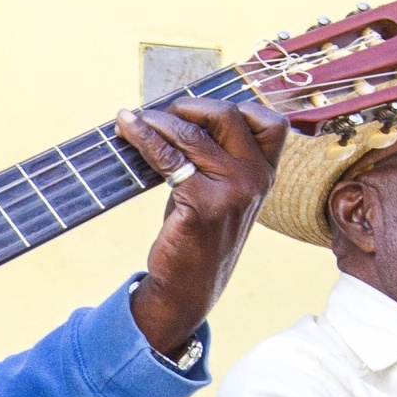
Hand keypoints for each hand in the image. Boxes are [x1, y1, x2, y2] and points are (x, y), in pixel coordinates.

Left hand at [115, 97, 284, 356]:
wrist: (188, 289)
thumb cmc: (199, 236)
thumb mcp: (222, 193)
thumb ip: (219, 158)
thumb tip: (179, 114)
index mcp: (267, 174)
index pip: (269, 123)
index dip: (234, 108)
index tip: (197, 113)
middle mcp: (256, 179)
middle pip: (227, 116)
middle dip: (188, 108)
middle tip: (158, 115)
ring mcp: (233, 192)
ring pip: (192, 135)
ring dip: (157, 121)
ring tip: (133, 120)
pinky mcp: (202, 204)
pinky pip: (169, 158)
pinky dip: (144, 138)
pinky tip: (127, 129)